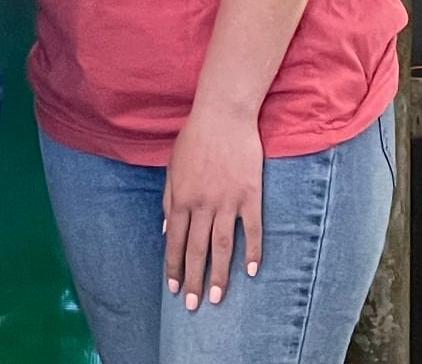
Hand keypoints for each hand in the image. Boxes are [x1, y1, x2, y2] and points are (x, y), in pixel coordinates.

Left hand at [162, 105, 263, 310]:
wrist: (223, 114)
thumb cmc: (194, 138)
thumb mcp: (172, 167)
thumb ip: (170, 199)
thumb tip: (168, 230)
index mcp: (181, 197)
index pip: (176, 241)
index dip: (174, 266)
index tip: (173, 288)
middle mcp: (203, 203)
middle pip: (198, 249)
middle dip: (194, 280)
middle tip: (193, 305)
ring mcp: (227, 200)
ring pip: (223, 245)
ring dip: (220, 274)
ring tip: (218, 298)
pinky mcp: (250, 194)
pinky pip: (252, 228)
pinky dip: (252, 250)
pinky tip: (252, 271)